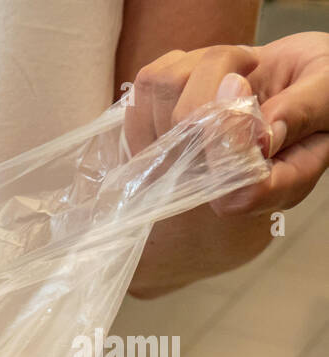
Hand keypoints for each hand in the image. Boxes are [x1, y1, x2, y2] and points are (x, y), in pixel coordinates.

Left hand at [127, 33, 328, 215]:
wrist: (292, 83)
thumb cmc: (317, 94)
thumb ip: (302, 114)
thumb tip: (263, 135)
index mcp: (267, 190)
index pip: (232, 187)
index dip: (227, 137)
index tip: (240, 85)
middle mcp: (214, 188)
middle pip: (183, 130)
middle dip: (216, 76)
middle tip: (246, 67)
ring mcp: (176, 166)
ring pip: (158, 100)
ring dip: (197, 68)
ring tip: (230, 68)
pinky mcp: (152, 137)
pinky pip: (143, 91)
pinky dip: (176, 67)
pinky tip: (206, 73)